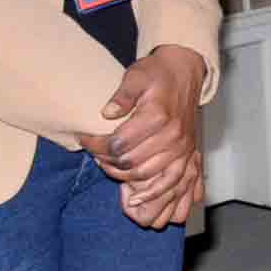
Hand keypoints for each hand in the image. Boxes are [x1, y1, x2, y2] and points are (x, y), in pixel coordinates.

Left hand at [78, 46, 203, 227]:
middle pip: (129, 161)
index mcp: (157, 115)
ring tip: (106, 163)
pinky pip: (170, 182)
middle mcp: (171, 134)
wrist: (184, 72)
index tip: (84, 138)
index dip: (95, 144)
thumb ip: (122, 95)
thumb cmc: (158, 74)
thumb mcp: (136, 76)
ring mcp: (181, 146)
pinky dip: (151, 193)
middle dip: (105, 159)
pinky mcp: (187, 153)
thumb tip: (107, 113)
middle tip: (93, 151)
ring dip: (120, 174)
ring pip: (144, 174)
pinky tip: (134, 198)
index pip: (118, 143)